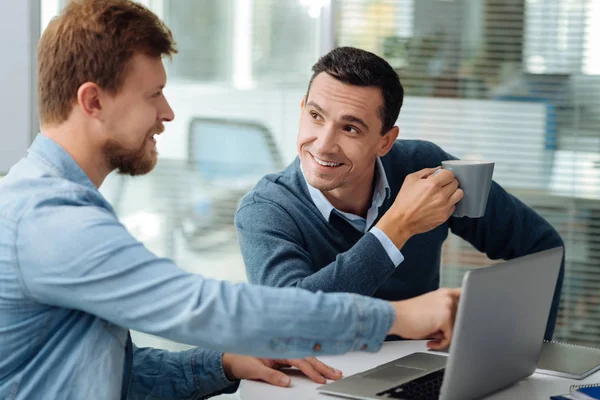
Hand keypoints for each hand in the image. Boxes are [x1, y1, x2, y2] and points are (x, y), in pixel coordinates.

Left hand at [221, 354, 342, 386]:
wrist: (230, 358)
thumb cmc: (240, 359)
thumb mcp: (254, 369)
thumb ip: (270, 375)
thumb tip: (286, 382)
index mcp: (278, 348)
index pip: (300, 359)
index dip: (312, 370)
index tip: (321, 379)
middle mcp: (283, 348)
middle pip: (307, 357)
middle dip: (323, 366)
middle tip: (337, 375)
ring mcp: (284, 353)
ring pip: (306, 359)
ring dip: (321, 366)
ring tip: (334, 372)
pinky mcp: (283, 359)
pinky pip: (301, 362)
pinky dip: (312, 367)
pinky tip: (321, 371)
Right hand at [376, 168, 462, 247]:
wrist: (402, 220)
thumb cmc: (404, 200)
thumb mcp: (411, 179)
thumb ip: (426, 171)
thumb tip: (438, 169)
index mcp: (432, 184)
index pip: (450, 174)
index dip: (445, 174)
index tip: (440, 177)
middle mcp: (441, 195)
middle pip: (455, 183)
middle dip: (448, 182)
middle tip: (440, 185)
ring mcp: (444, 207)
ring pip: (459, 194)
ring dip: (452, 192)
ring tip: (443, 194)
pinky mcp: (445, 216)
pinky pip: (454, 206)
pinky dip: (449, 203)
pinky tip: (439, 204)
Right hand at [388, 288, 460, 349]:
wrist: (395, 316)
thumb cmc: (407, 315)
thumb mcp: (429, 309)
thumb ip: (444, 313)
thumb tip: (454, 327)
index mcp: (444, 293)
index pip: (465, 298)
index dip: (467, 309)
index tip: (467, 317)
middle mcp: (447, 297)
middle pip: (463, 318)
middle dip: (452, 329)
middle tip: (439, 335)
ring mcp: (448, 306)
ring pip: (457, 328)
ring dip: (446, 336)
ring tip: (432, 337)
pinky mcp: (446, 317)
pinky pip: (451, 337)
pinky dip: (441, 344)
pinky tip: (430, 341)